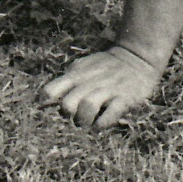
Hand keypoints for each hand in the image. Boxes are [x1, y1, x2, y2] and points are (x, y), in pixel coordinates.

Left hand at [40, 45, 161, 128]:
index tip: (54, 107)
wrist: (139, 57)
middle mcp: (90, 82)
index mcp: (77, 75)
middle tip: (77, 116)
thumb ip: (66, 81)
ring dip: (84, 121)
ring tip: (90, 121)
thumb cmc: (106, 66)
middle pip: (67, 105)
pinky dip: (102, 124)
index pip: (50, 91)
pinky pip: (109, 117)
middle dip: (69, 116)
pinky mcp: (125, 98)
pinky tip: (102, 122)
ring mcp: (108, 90)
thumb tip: (43, 100)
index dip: (47, 104)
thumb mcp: (83, 67)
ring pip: (87, 109)